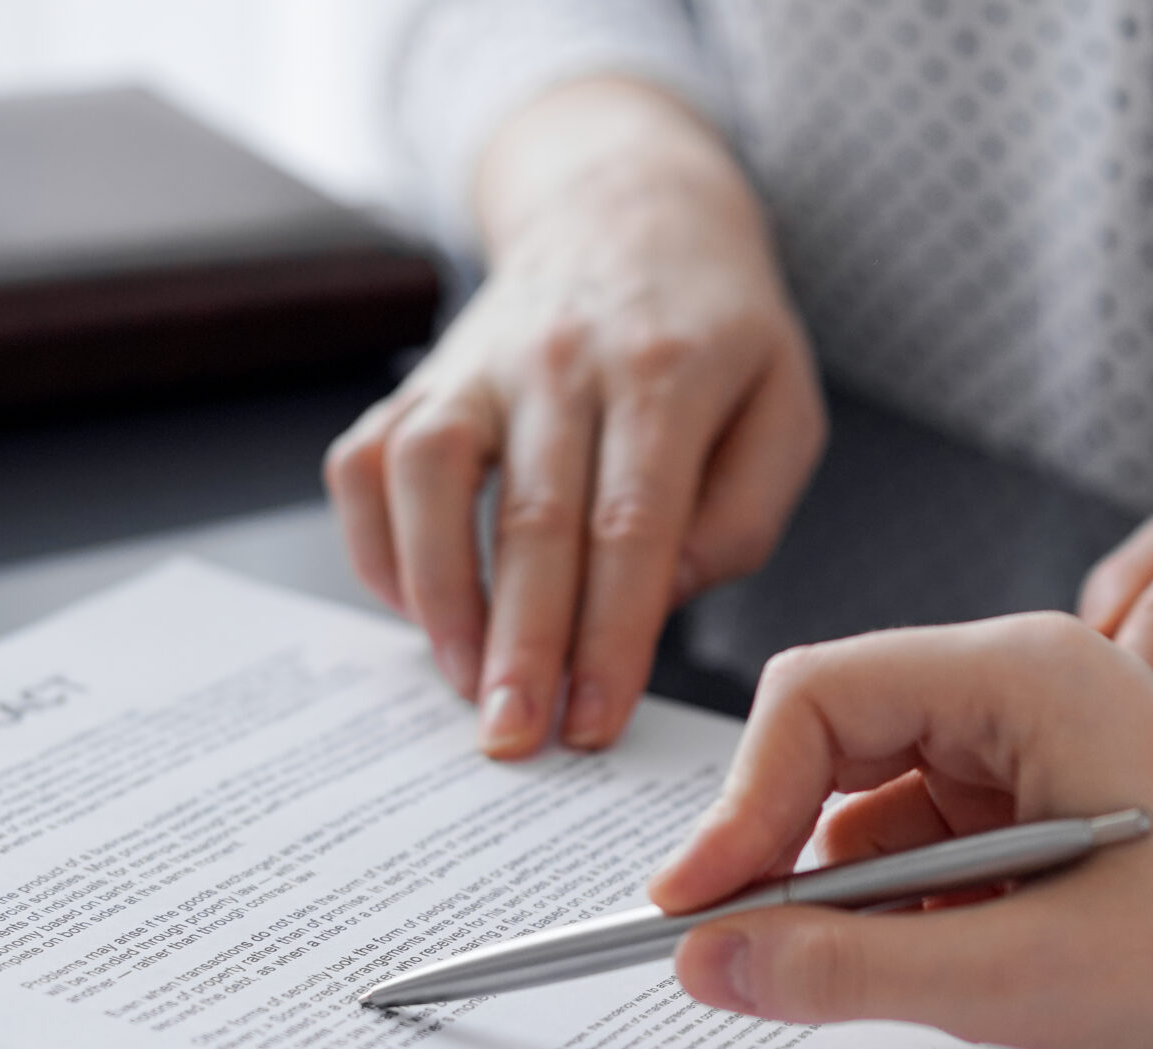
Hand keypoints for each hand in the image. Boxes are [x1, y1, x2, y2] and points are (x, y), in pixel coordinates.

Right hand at [326, 76, 822, 758]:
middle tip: (514, 737)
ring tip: (462, 683)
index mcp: (667, 371)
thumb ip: (740, 514)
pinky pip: (368, 465)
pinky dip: (377, 549)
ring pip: (428, 478)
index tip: (594, 721)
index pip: (633, 523)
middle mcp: (561, 359)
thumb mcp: (784, 406)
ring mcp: (476, 364)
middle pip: (531, 518)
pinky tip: (416, 611)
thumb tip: (655, 601)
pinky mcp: (420, 380)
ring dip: (438, 595)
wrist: (628, 208)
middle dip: (519, 644)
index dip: (610, 633)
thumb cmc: (713, 330)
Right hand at [647, 614, 1152, 1048]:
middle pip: (827, 740)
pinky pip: (917, 847)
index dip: (738, 806)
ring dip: (839, 893)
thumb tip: (707, 961)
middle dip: (776, 849)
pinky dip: (893, 913)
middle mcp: (1019, 685)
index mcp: (1027, 673)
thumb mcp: (1021, 979)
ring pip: (864, 804)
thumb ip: (844, 969)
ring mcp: (1027, 745)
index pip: (816, 699)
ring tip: (840, 979)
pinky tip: (915, 971)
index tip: (693, 908)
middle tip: (724, 951)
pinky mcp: (1034, 807)